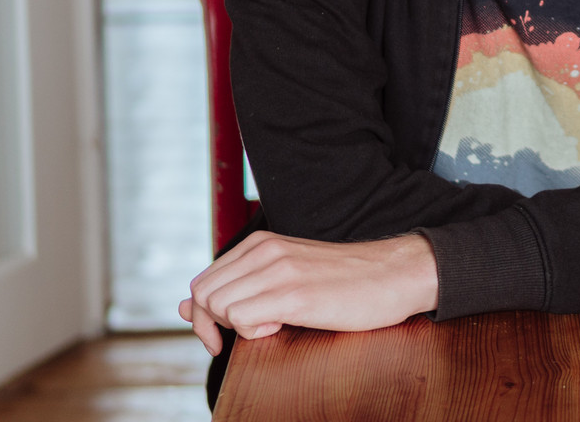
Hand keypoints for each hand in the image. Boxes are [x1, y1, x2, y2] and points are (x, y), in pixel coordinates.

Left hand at [177, 231, 439, 354]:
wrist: (396, 275)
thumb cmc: (346, 282)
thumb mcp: (287, 277)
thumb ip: (238, 287)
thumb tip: (183, 307)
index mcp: (261, 244)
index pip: (202, 282)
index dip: (205, 315)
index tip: (225, 336)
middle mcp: (265, 251)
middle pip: (202, 295)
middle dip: (212, 325)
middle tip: (251, 334)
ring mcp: (278, 270)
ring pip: (217, 306)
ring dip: (238, 326)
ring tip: (275, 323)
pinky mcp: (294, 294)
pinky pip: (241, 318)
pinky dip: (253, 332)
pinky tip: (282, 326)